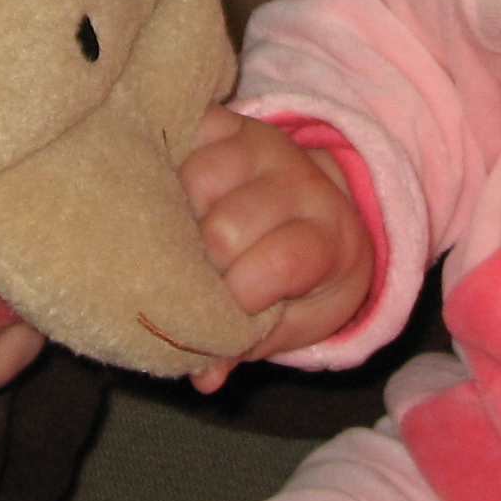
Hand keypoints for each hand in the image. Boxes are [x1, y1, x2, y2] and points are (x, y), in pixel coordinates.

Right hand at [176, 106, 374, 392]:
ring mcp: (265, 146)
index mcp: (329, 238)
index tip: (224, 310)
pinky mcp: (233, 121)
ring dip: (180, 212)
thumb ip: (250, 344)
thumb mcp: (296, 322)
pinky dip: (170, 163)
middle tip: (195, 274)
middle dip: (202, 261)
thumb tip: (204, 379)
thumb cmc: (308, 278)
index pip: (281, 262)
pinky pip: (187, 134)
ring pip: (200, 177)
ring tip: (182, 233)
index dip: (241, 294)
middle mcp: (302, 183)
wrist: (331, 207)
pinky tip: (170, 191)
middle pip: (228, 227)